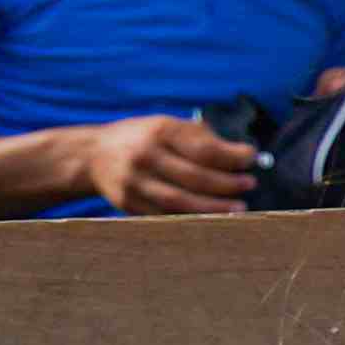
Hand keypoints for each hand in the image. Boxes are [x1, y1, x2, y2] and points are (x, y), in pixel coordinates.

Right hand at [84, 112, 258, 215]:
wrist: (92, 155)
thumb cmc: (142, 139)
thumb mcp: (167, 125)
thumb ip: (200, 137)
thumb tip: (242, 154)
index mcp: (159, 131)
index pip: (202, 148)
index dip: (231, 156)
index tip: (251, 158)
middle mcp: (145, 156)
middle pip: (194, 177)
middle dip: (227, 184)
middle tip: (249, 185)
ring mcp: (134, 182)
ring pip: (180, 201)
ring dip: (213, 208)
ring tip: (238, 209)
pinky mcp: (128, 203)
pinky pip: (164, 215)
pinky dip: (190, 219)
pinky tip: (210, 219)